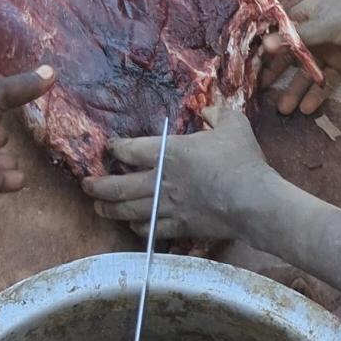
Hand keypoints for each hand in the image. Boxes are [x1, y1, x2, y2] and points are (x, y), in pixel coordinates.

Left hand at [83, 109, 276, 241]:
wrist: (254, 201)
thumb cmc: (242, 159)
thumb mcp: (232, 123)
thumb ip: (216, 113)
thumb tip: (208, 110)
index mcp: (169, 151)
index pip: (130, 150)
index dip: (115, 148)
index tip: (108, 148)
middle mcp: (161, 180)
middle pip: (119, 186)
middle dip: (98, 186)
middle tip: (86, 185)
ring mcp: (168, 206)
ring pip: (129, 211)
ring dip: (110, 209)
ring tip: (98, 207)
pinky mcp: (180, 227)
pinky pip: (150, 229)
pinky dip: (137, 228)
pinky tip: (133, 225)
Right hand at [261, 0, 340, 115]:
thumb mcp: (325, 25)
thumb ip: (297, 38)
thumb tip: (265, 46)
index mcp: (303, 16)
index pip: (277, 35)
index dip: (262, 51)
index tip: (246, 70)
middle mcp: (310, 33)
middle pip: (288, 56)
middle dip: (274, 74)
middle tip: (259, 93)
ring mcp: (326, 50)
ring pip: (306, 73)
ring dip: (295, 89)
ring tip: (284, 109)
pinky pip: (325, 81)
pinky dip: (317, 94)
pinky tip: (308, 109)